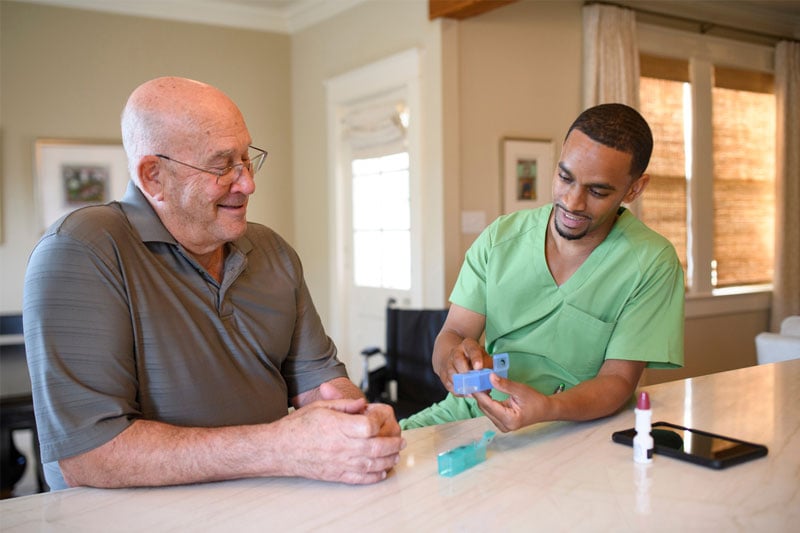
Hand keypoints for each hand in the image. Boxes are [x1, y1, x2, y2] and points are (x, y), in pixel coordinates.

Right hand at [275, 397, 404, 483]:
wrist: (280, 449)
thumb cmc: (298, 426)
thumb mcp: (321, 406)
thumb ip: (344, 404)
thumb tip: (362, 403)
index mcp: (339, 426)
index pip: (370, 425)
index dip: (380, 420)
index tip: (381, 416)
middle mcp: (342, 446)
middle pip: (377, 446)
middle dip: (393, 443)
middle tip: (401, 440)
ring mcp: (341, 462)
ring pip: (373, 464)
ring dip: (389, 459)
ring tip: (396, 454)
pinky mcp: (337, 475)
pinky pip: (361, 478)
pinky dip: (375, 476)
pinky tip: (382, 471)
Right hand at [434, 337, 493, 393]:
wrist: (460, 357)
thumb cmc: (477, 359)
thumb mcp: (485, 358)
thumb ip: (489, 368)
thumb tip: (491, 380)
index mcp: (468, 345)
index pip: (472, 349)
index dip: (476, 358)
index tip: (479, 368)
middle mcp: (456, 352)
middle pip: (458, 361)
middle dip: (466, 373)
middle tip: (475, 383)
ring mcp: (448, 362)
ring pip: (451, 373)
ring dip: (462, 384)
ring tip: (473, 391)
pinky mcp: (444, 374)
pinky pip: (448, 384)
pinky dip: (457, 390)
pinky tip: (467, 393)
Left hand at [471, 373, 550, 431]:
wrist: (544, 410)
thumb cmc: (535, 400)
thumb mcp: (521, 390)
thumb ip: (504, 384)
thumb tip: (490, 376)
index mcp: (509, 419)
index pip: (488, 405)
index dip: (479, 392)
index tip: (472, 381)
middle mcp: (504, 426)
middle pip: (484, 408)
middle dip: (479, 393)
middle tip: (476, 378)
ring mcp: (501, 426)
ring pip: (485, 409)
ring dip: (482, 396)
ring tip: (481, 382)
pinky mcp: (500, 423)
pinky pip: (489, 411)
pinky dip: (487, 400)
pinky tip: (487, 390)